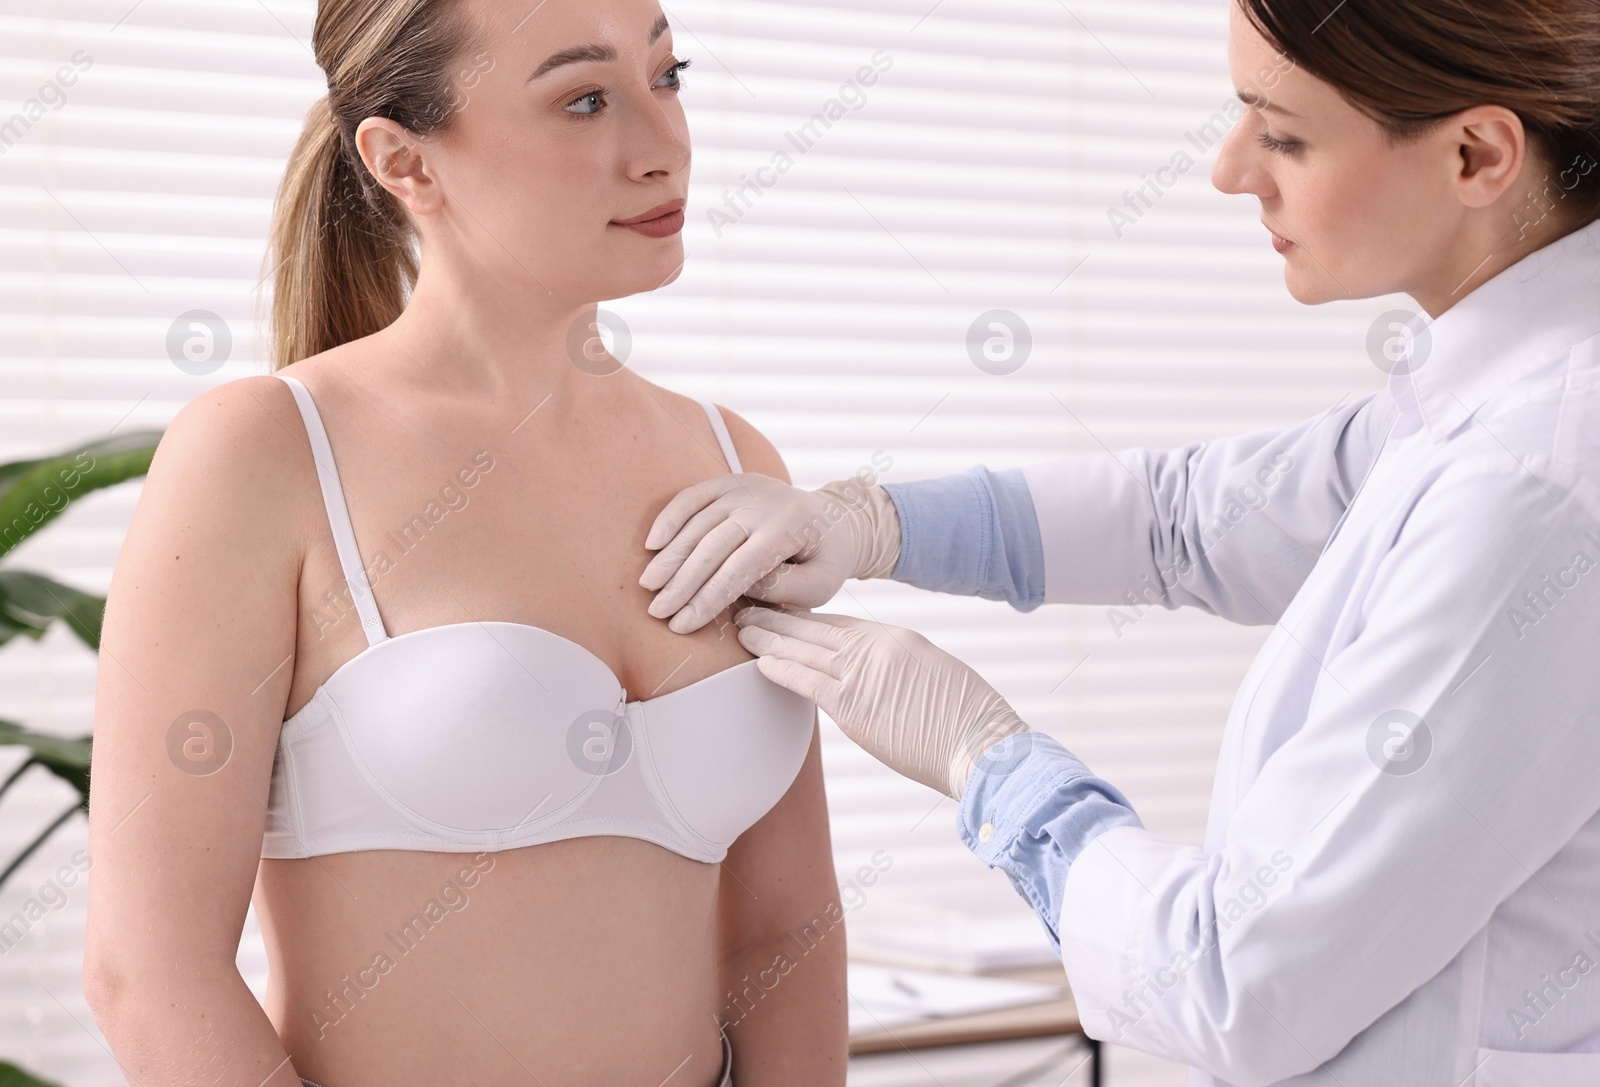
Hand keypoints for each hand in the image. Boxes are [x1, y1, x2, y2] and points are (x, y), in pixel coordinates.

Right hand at [640, 474, 899, 633]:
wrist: (835, 519)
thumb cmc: (825, 560)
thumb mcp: (819, 585)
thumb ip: (781, 588)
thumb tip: (734, 585)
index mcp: (789, 528)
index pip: (740, 568)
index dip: (707, 598)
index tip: (682, 624)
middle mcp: (764, 503)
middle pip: (712, 545)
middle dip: (682, 582)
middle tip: (657, 610)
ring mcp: (745, 489)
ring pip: (698, 522)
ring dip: (670, 555)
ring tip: (649, 585)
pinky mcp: (730, 482)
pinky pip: (693, 496)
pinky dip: (670, 517)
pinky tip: (652, 544)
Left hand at [733, 607, 1031, 798]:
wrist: (984, 746)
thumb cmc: (969, 722)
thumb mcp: (933, 676)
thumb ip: (898, 670)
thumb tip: (875, 680)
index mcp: (897, 638)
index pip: (840, 623)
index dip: (807, 618)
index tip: (782, 612)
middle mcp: (877, 647)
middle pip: (815, 628)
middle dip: (778, 616)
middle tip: (747, 605)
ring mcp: (864, 673)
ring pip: (803, 647)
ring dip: (768, 636)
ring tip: (740, 627)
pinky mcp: (854, 705)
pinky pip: (806, 680)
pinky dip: (780, 668)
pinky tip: (759, 661)